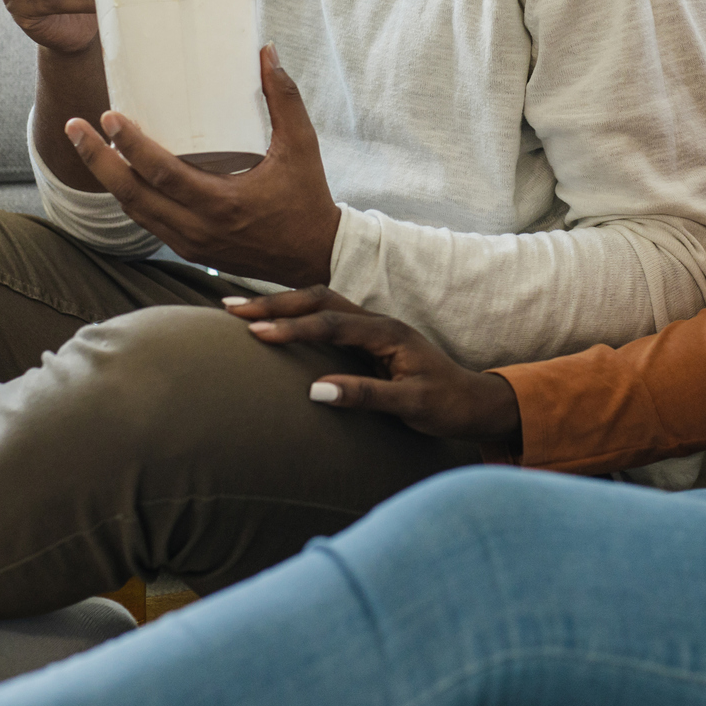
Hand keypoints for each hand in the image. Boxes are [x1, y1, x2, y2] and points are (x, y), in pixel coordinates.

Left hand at [66, 46, 342, 285]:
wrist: (314, 256)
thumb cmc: (308, 198)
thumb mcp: (302, 145)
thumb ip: (284, 98)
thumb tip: (265, 53)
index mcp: (222, 202)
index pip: (161, 173)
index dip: (130, 145)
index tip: (108, 116)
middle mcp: (198, 228)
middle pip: (131, 195)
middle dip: (97, 159)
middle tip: (74, 127)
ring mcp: (191, 244)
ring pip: (133, 211)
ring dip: (106, 178)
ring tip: (85, 144)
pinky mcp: (191, 251)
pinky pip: (148, 222)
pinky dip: (129, 196)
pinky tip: (117, 172)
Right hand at [224, 286, 522, 442]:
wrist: (474, 402)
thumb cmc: (445, 404)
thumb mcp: (410, 405)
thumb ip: (366, 395)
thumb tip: (315, 391)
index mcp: (388, 333)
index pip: (331, 323)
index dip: (292, 327)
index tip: (255, 333)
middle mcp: (378, 323)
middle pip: (320, 300)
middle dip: (275, 303)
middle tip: (231, 310)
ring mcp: (372, 328)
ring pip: (321, 303)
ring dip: (282, 304)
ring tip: (241, 310)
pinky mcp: (368, 339)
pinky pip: (326, 317)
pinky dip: (296, 314)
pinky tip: (274, 321)